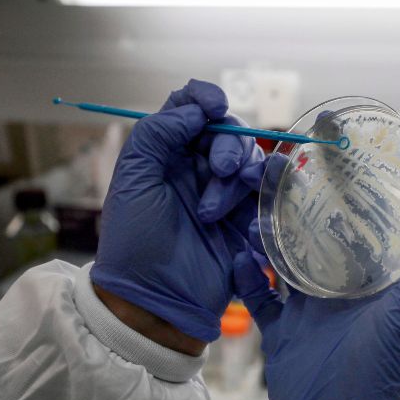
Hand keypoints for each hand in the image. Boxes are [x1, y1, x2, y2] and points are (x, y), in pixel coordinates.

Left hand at [90, 79, 265, 343]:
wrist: (156, 301)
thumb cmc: (135, 241)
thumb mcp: (134, 181)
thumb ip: (157, 134)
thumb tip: (194, 109)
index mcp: (165, 154)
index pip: (188, 108)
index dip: (205, 98)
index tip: (216, 107)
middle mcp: (195, 168)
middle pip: (226, 132)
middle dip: (229, 145)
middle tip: (222, 172)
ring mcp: (222, 193)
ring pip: (248, 160)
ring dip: (240, 175)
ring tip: (217, 211)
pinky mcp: (245, 219)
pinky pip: (265, 193)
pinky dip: (264, 193)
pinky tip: (251, 213)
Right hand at [234, 192, 399, 399]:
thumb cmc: (380, 375)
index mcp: (376, 280)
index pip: (365, 225)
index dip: (352, 194)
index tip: (335, 160)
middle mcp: (343, 288)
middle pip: (320, 235)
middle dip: (302, 207)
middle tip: (282, 173)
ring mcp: (310, 308)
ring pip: (286, 258)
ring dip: (269, 234)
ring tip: (255, 207)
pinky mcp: (281, 329)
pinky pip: (259, 294)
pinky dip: (247, 275)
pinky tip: (240, 255)